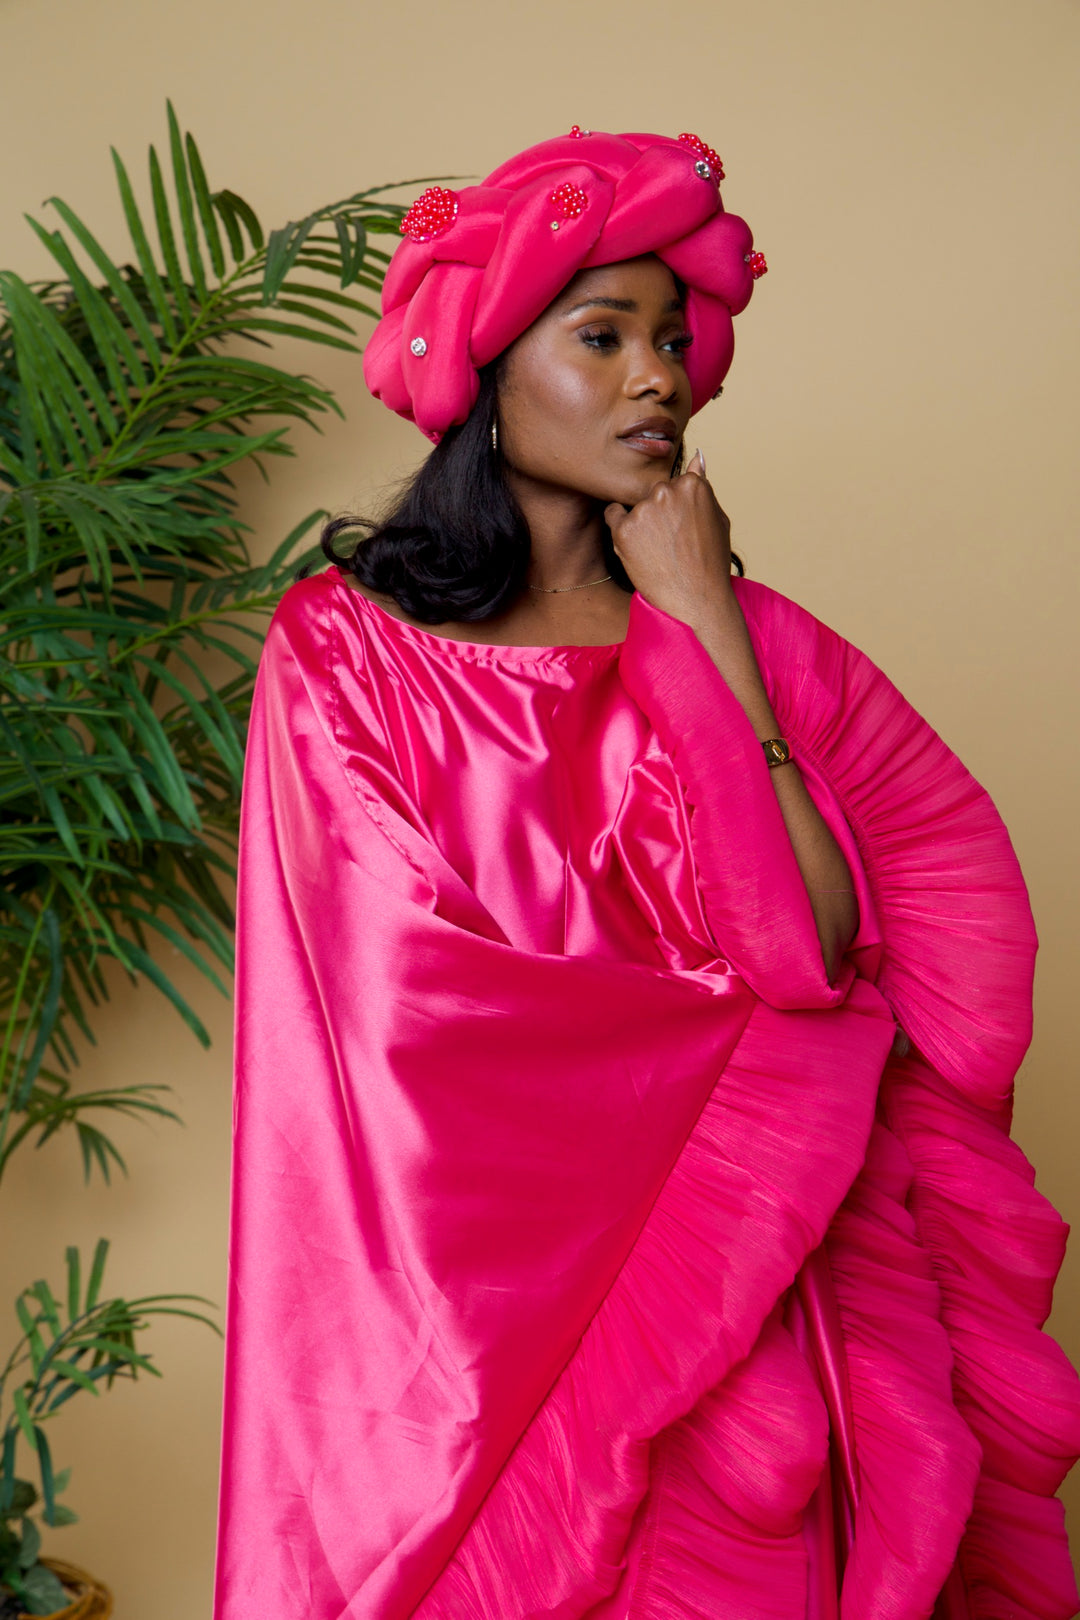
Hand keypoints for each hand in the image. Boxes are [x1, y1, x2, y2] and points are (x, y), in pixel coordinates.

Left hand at [604, 448, 734, 626]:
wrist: (697, 600)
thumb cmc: (711, 562)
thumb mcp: (717, 518)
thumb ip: (703, 485)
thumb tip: (697, 455)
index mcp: (692, 484)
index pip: (675, 485)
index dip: (677, 511)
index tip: (683, 531)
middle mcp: (666, 491)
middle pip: (653, 494)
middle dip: (658, 514)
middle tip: (670, 544)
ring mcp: (644, 509)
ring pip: (634, 506)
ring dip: (641, 522)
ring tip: (658, 551)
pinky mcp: (624, 529)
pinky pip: (613, 515)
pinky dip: (620, 528)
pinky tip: (637, 547)